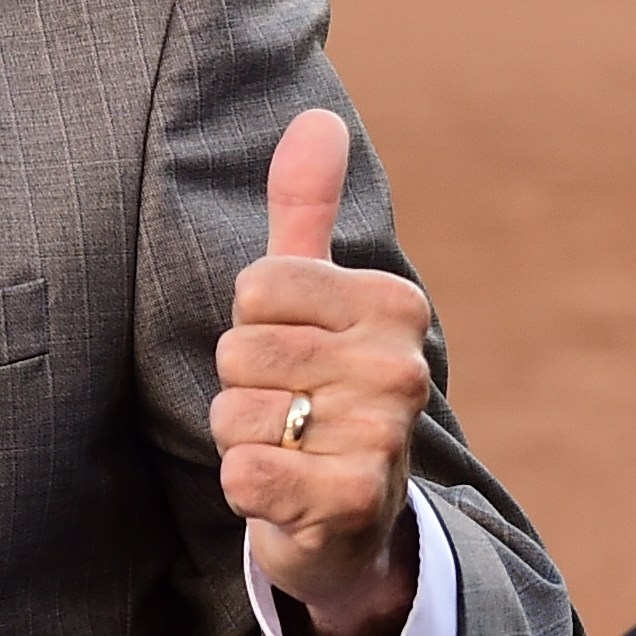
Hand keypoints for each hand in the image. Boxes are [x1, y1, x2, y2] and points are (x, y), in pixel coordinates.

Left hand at [224, 106, 434, 635]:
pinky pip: (244, 474)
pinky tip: (286, 493)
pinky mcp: (350, 501)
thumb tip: (316, 116)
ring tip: (290, 450)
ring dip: (244, 439)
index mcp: (393, 304)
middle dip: (244, 386)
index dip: (252, 325)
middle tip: (289, 411)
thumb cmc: (323, 391)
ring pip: (235, 413)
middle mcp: (399, 366)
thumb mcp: (314, 297)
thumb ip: (305, 209)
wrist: (351, 520)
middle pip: (240, 349)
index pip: (258, 284)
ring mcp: (381, 436)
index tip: (293, 354)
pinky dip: (246, 488)